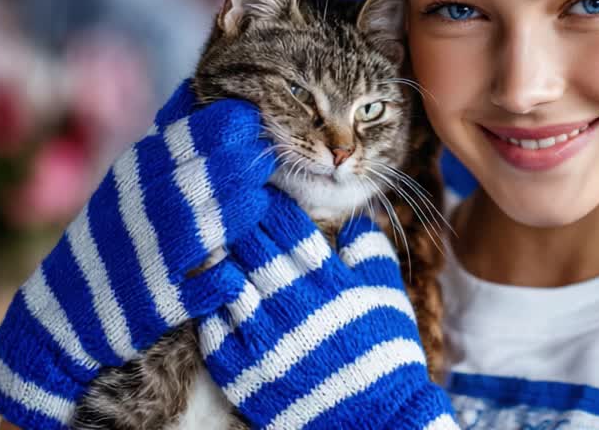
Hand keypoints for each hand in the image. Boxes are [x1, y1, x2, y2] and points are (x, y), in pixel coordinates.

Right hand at [0, 80, 275, 429]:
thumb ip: (164, 138)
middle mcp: (135, 215)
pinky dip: (215, 283)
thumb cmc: (115, 234)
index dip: (217, 128)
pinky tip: (234, 275)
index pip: (176, 142)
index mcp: (133, 178)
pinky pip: (193, 293)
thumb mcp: (130, 180)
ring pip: (194, 233)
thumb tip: (193, 88)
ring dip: (231, 215)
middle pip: (190, 183)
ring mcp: (144, 262)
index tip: (249, 120)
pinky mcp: (154, 307)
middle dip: (233, 167)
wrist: (62, 313)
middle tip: (264, 157)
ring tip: (259, 202)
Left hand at [199, 194, 457, 429]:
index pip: (288, 226)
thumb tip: (356, 219)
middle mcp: (293, 305)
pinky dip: (210, 305)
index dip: (271, 204)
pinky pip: (212, 327)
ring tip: (211, 242)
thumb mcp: (389, 298)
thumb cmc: (385, 356)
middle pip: (252, 247)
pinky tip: (208, 292)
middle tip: (229, 207)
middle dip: (241, 223)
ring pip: (226, 281)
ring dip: (220, 259)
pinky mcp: (242, 372)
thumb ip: (372, 253)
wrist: (377, 422)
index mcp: (329, 282)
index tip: (261, 192)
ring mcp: (263, 340)